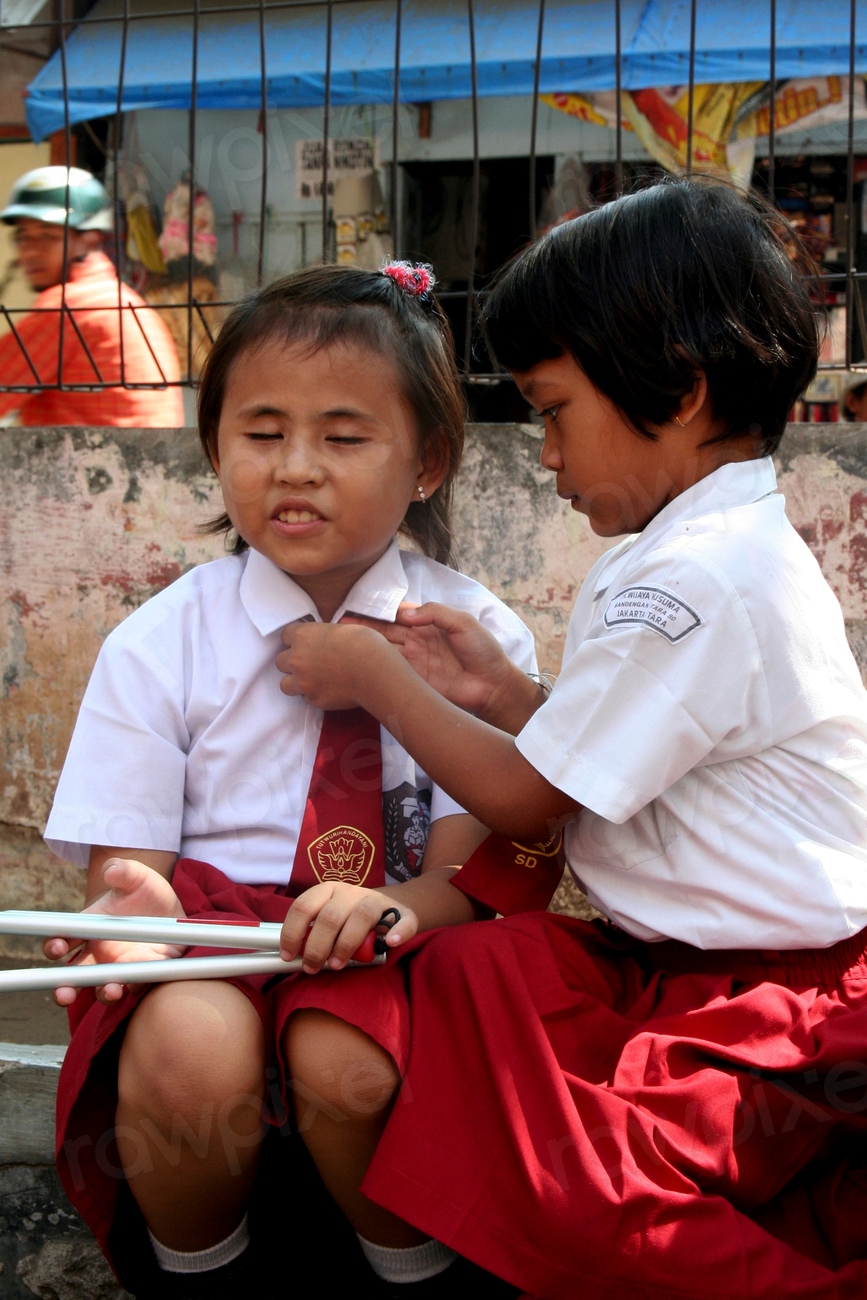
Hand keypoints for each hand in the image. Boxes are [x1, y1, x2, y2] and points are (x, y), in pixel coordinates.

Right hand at [44, 857, 186, 1005]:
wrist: (174, 909)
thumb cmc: (147, 892)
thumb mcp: (137, 876)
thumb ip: (123, 871)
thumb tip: (111, 870)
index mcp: (89, 929)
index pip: (62, 940)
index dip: (54, 945)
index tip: (56, 948)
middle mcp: (99, 954)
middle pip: (74, 976)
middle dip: (64, 988)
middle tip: (63, 993)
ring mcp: (120, 967)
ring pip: (102, 988)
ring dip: (103, 993)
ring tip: (110, 990)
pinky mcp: (144, 975)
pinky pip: (135, 987)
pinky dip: (134, 989)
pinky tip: (137, 986)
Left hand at [277, 622, 389, 709]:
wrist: (373, 670)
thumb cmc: (364, 644)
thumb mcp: (340, 630)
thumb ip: (324, 637)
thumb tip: (324, 642)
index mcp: (303, 636)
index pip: (285, 635)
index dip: (295, 640)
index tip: (305, 643)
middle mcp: (297, 658)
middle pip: (280, 661)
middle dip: (292, 662)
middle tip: (309, 663)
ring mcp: (303, 682)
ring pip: (285, 684)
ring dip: (295, 682)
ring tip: (312, 681)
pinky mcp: (314, 700)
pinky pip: (305, 698)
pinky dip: (313, 695)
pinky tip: (328, 690)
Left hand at [279, 882, 417, 973]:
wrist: (391, 907)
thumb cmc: (350, 919)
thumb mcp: (328, 920)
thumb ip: (312, 933)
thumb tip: (290, 956)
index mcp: (328, 890)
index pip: (303, 906)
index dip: (293, 932)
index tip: (289, 956)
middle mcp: (350, 892)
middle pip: (330, 916)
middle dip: (317, 946)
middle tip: (312, 968)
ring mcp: (377, 900)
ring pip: (361, 916)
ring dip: (347, 944)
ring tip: (338, 965)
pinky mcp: (403, 913)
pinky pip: (402, 921)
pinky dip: (397, 932)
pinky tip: (390, 943)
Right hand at [346, 602, 525, 720]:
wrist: (493, 686)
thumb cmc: (483, 650)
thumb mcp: (463, 622)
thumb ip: (435, 612)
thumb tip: (404, 613)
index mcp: (428, 622)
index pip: (396, 613)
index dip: (377, 610)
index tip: (356, 607)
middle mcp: (416, 639)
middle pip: (383, 630)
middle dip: (362, 627)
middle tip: (337, 625)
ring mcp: (412, 660)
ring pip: (381, 650)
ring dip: (363, 646)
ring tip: (340, 641)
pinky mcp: (412, 680)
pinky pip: (389, 671)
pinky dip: (373, 667)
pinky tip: (356, 663)